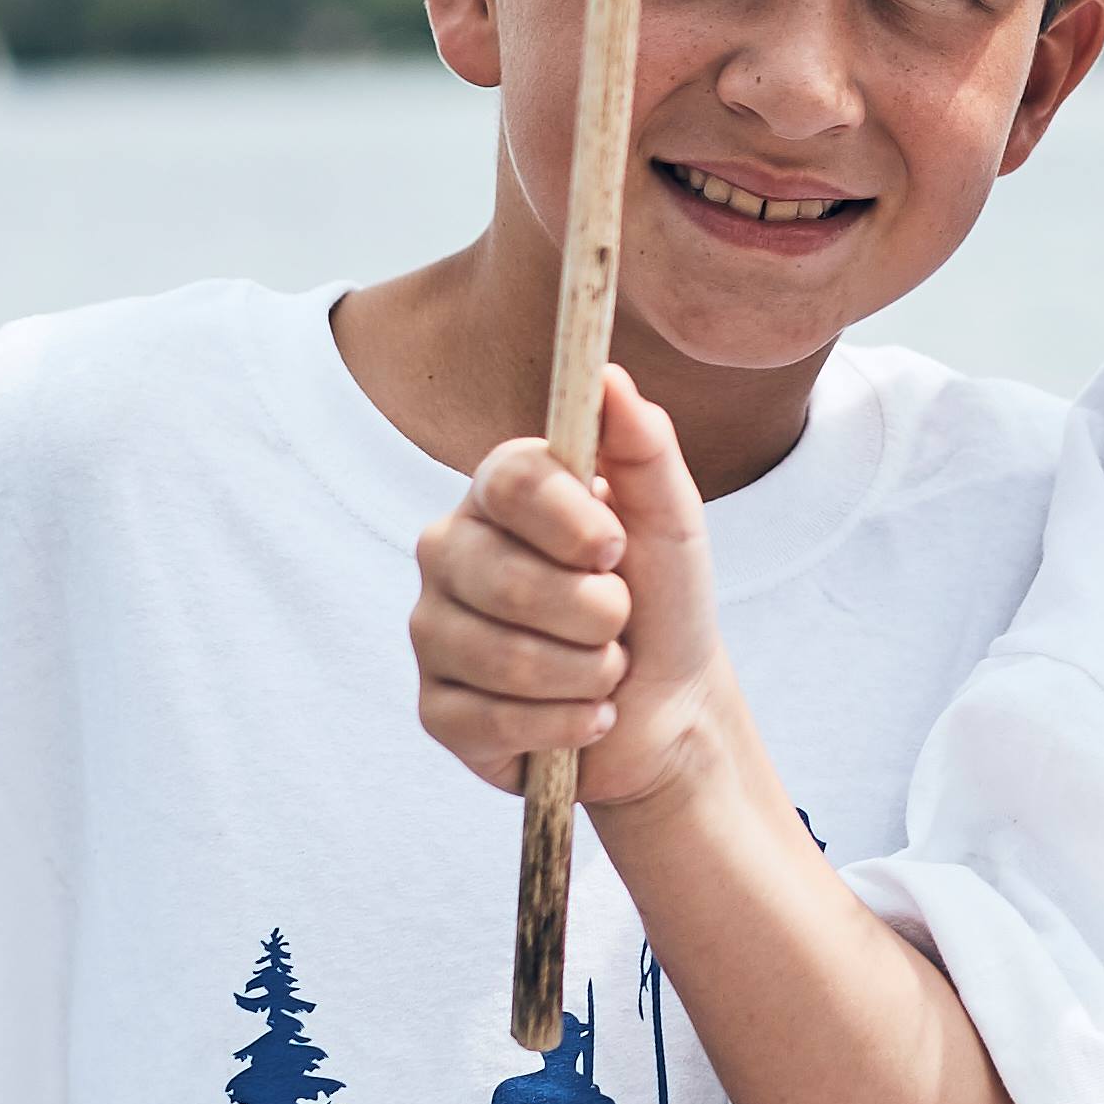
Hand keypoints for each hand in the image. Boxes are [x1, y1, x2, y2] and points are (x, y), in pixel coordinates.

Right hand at [409, 363, 748, 816]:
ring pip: (505, 660)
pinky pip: (493, 722)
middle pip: (506, 581)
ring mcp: (432, 632)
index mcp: (499, 494)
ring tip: (605, 668)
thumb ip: (644, 445)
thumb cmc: (664, 600)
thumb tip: (608, 376)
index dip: (570, 521)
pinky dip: (565, 727)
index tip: (616, 548)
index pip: (509, 482)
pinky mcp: (436, 711)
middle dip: (597, 615)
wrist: (668, 705)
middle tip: (619, 621)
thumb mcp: (671, 520)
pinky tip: (584, 717)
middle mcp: (448, 553)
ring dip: (589, 675)